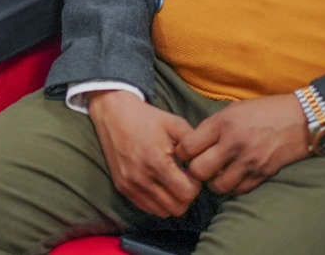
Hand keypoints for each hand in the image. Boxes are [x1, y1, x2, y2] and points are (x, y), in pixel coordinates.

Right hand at [88, 90, 201, 217]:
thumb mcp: (175, 124)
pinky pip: (147, 208)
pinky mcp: (122, 187)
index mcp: (156, 162)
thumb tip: (211, 166)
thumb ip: (196, 146)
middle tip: (184, 179)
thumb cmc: (148, 118)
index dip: (195, 185)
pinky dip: (157, 201)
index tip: (191, 172)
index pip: (186, 194)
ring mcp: (130, 185)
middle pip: (177, 208)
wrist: (113, 113)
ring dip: (172, 200)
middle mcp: (141, 178)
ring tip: (171, 181)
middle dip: (186, 196)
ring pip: (162, 212)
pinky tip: (159, 184)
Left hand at [174, 94, 308, 196]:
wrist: (300, 119)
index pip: (188, 146)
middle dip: (194, 171)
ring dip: (213, 182)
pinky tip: (232, 177)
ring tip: (216, 174)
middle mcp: (233, 143)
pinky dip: (232, 187)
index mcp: (222, 123)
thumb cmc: (264, 111)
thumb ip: (212, 127)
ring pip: (217, 186)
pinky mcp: (262, 174)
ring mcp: (249, 161)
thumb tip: (192, 144)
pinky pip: (238, 191)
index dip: (182, 152)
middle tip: (198, 166)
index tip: (185, 152)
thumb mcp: (233, 109)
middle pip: (199, 170)